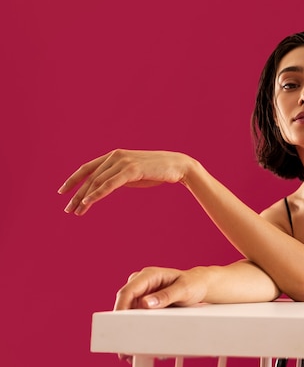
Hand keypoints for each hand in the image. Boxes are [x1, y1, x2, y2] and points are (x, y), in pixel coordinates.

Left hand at [58, 149, 191, 214]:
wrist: (177, 166)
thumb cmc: (156, 171)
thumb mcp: (133, 174)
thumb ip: (118, 177)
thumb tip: (106, 187)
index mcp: (114, 156)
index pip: (88, 168)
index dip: (73, 179)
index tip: (63, 191)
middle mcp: (115, 156)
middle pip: (90, 177)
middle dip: (77, 194)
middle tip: (68, 209)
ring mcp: (123, 162)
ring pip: (98, 181)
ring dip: (85, 198)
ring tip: (76, 211)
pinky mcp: (131, 169)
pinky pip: (109, 183)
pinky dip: (97, 193)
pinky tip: (88, 202)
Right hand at [114, 266, 211, 361]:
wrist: (200, 286)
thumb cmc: (193, 283)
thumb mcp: (184, 290)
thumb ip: (166, 296)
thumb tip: (145, 303)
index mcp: (149, 275)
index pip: (128, 291)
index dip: (121, 308)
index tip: (119, 324)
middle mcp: (142, 283)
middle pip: (124, 303)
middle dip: (122, 323)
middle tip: (124, 345)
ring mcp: (142, 293)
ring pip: (127, 312)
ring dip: (128, 329)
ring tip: (131, 350)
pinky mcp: (144, 303)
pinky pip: (135, 316)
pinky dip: (136, 328)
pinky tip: (139, 342)